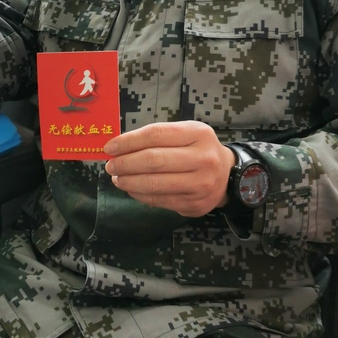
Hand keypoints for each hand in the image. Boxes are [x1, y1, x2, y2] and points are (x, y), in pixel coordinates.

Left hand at [103, 121, 235, 218]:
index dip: (129, 141)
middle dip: (125, 164)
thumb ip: (156, 137)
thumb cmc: (197, 149)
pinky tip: (131, 188)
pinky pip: (159, 200)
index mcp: (198, 134)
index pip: (156, 135)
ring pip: (155, 184)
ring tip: (117, 178)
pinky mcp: (194, 204)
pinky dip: (139, 195)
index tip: (110, 147)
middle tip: (111, 166)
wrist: (227, 175)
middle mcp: (203, 158)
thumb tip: (118, 147)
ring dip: (129, 182)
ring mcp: (200, 184)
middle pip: (154, 160)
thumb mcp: (185, 133)